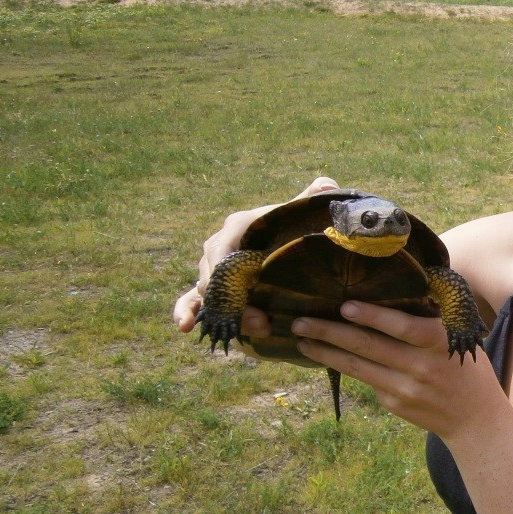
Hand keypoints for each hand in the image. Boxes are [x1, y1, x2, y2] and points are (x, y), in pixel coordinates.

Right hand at [173, 176, 339, 332]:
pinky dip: (185, 313)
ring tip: (253, 329)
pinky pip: (189, 301)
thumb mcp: (299, 218)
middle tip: (262, 320)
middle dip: (234, 298)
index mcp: (240, 225)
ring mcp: (211, 269)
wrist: (280, 252)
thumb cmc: (288, 232)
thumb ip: (311, 200)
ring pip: (208, 291)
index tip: (241, 286)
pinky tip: (185, 326)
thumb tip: (327, 184)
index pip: (227, 242)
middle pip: (217, 272)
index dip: (228, 265)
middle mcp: (220, 245)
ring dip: (225, 313)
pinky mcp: (208, 291)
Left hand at [291, 300, 502, 437]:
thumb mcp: (459, 337)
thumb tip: (394, 287)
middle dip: (330, 332)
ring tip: (301, 340)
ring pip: (357, 367)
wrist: (475, 417)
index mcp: (438, 342)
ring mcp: (405, 389)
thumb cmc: (465, 366)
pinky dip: (344, 367)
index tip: (345, 305)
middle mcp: (420, 366)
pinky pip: (366, 380)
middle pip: (368, 347)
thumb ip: (430, 318)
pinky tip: (326, 356)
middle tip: (300, 321)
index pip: (402, 327)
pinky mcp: (394, 404)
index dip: (373, 316)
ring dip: (326, 353)